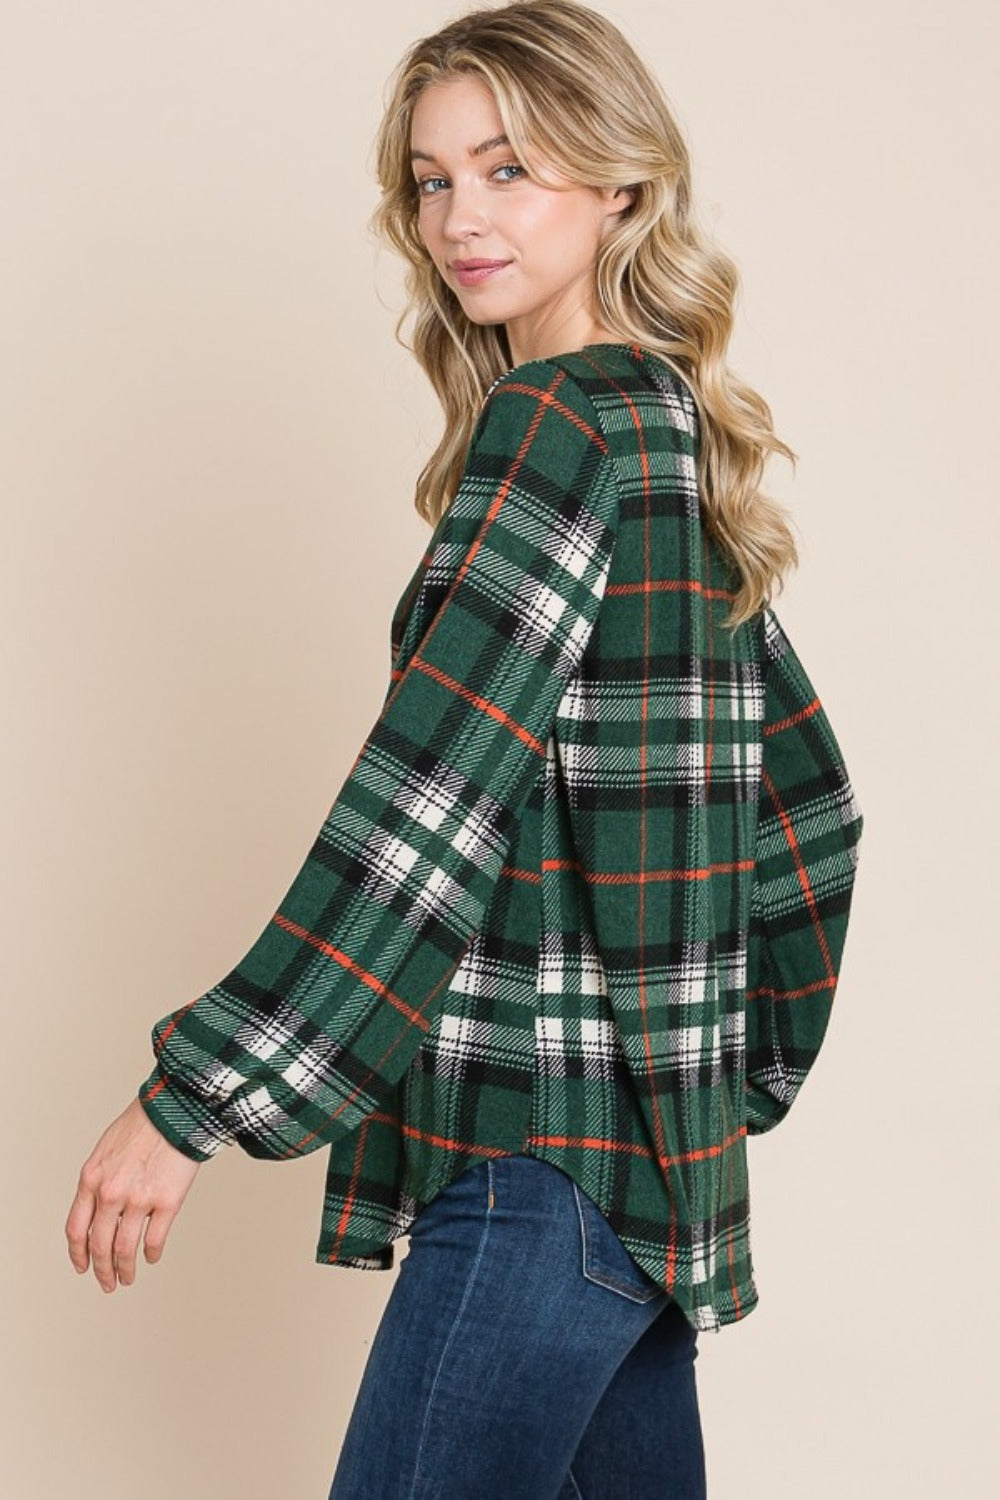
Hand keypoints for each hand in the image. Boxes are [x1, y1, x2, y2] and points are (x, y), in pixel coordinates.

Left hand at [66, 1096, 201, 1292]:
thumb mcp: (106, 1150)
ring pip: (125, 1249)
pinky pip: (155, 1240)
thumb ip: (99, 1181)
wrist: (175, 1109)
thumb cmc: (144, 1124)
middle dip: (102, 1271)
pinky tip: (152, 1257)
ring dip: (125, 1269)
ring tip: (128, 1277)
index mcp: (91, 1179)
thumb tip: (99, 1210)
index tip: (82, 1267)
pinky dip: (152, 1254)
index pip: (76, 1229)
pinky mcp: (167, 1202)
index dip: (77, 1254)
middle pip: (99, 1246)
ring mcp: (138, 1200)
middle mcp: (111, 1193)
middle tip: (108, 1282)